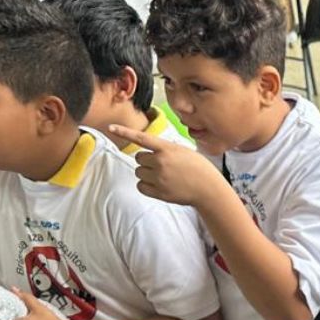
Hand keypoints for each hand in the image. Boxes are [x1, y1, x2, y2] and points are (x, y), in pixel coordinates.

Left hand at [109, 124, 229, 206]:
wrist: (208, 189)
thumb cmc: (199, 168)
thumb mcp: (184, 151)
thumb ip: (166, 149)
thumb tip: (150, 151)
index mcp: (167, 148)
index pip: (141, 138)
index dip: (125, 132)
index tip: (111, 127)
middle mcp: (161, 162)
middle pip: (138, 158)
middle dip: (146, 161)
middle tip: (161, 165)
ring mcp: (159, 178)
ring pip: (138, 172)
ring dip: (146, 173)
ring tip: (163, 176)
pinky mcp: (158, 192)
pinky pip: (140, 186)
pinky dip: (146, 185)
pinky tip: (159, 185)